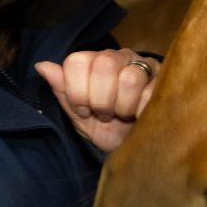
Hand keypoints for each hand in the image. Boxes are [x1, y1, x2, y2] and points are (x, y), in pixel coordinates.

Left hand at [35, 49, 160, 151]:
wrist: (138, 149)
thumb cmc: (108, 130)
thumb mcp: (80, 117)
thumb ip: (63, 91)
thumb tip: (41, 65)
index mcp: (94, 62)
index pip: (76, 61)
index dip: (77, 91)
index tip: (85, 110)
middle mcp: (119, 57)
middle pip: (103, 65)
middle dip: (101, 100)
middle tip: (106, 114)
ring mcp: (144, 65)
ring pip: (129, 78)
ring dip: (124, 106)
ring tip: (125, 115)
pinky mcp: (165, 79)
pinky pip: (151, 91)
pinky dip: (142, 110)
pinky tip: (142, 115)